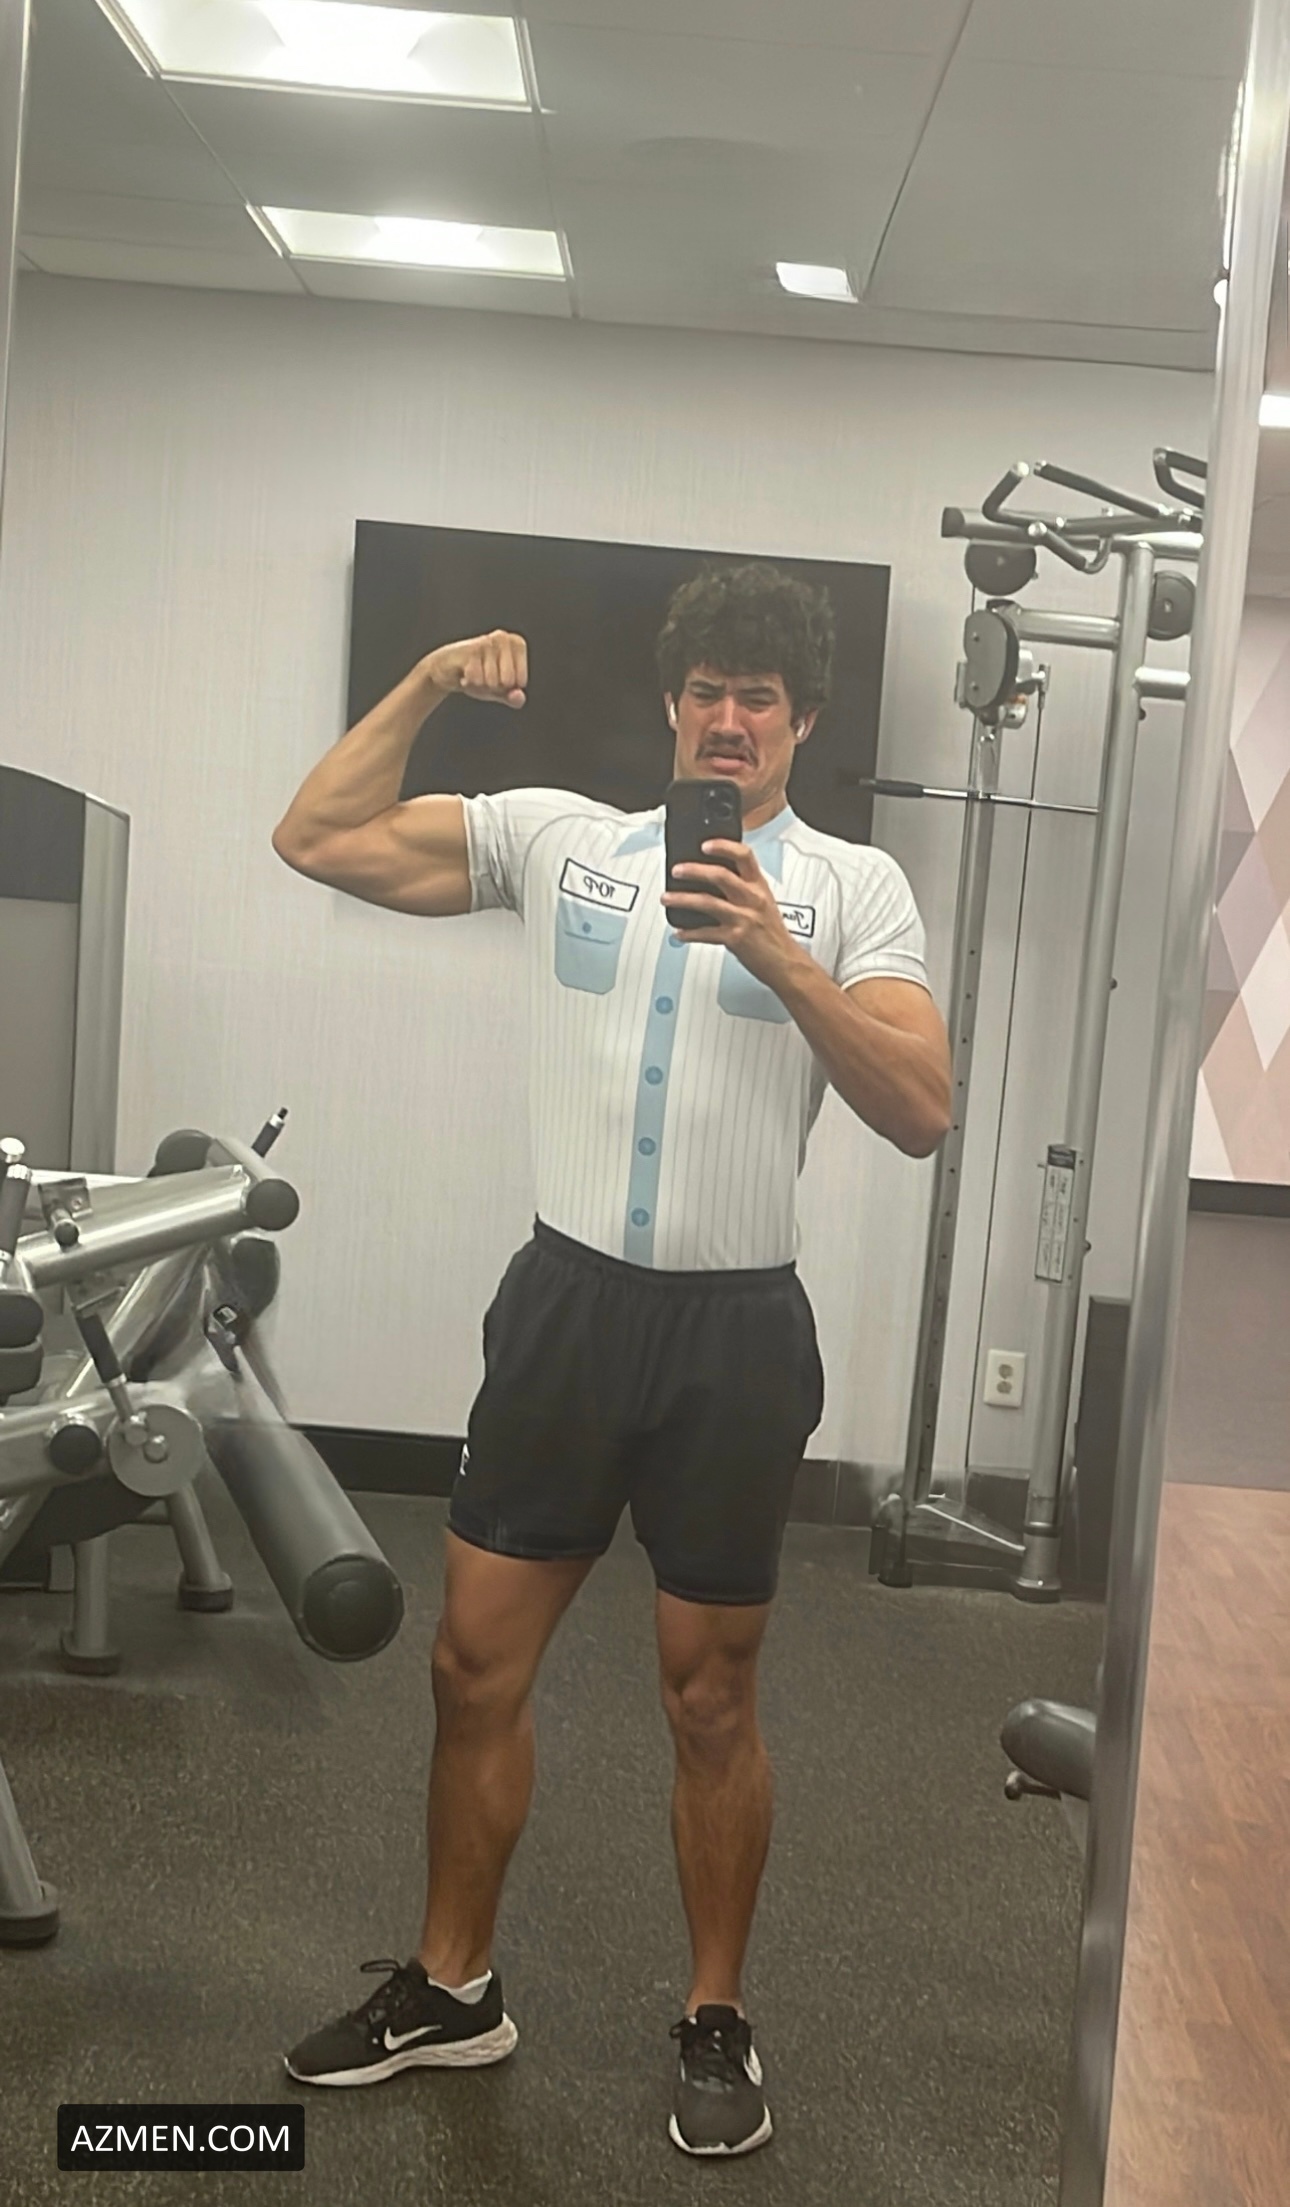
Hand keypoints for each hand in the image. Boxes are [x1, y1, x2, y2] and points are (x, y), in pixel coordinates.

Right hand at [424, 631, 527, 708]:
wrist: (447, 668)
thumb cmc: (479, 676)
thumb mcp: (500, 691)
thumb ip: (514, 697)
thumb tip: (518, 697)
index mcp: (516, 643)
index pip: (520, 681)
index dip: (506, 687)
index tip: (496, 676)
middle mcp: (503, 638)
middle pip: (507, 681)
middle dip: (494, 686)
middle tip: (483, 675)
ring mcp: (486, 642)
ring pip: (492, 681)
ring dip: (480, 685)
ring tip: (473, 673)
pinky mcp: (471, 649)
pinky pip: (477, 680)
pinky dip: (469, 683)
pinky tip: (464, 673)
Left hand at [662, 841, 805, 988]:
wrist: (785, 962)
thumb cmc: (773, 933)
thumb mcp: (763, 902)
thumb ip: (743, 888)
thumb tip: (713, 877)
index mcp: (759, 886)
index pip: (744, 856)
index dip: (724, 847)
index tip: (706, 844)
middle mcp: (751, 899)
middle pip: (720, 876)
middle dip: (694, 871)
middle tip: (677, 870)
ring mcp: (743, 918)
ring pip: (707, 902)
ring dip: (682, 899)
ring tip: (667, 898)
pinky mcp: (735, 938)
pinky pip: (705, 933)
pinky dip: (689, 933)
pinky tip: (679, 932)